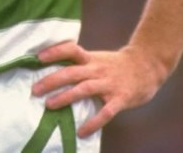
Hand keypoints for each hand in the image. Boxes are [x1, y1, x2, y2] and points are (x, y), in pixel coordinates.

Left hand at [31, 41, 166, 137]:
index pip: (71, 49)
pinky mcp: (120, 99)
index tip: (38, 57)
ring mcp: (108, 84)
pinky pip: (105, 112)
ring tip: (49, 105)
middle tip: (35, 89)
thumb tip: (54, 67)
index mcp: (91, 59)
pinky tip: (82, 131)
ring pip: (84, 89)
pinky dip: (93, 122)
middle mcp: (97, 69)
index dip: (55, 52)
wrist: (147, 65)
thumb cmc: (117, 64)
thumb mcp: (98, 58)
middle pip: (72, 72)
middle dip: (52, 80)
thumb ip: (80, 63)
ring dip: (66, 97)